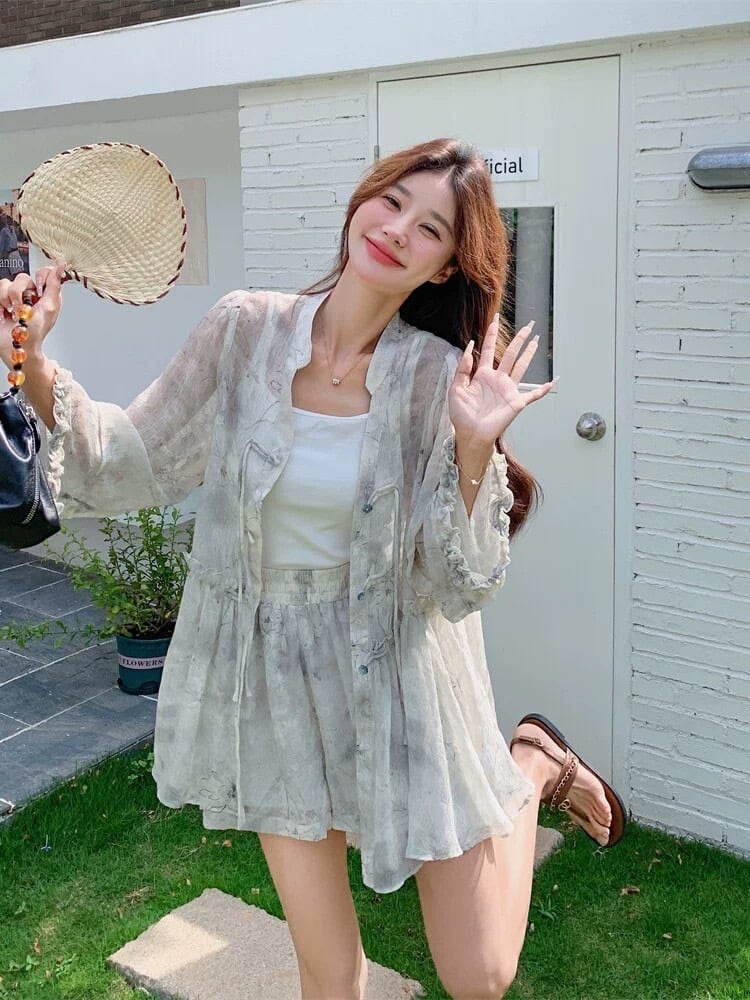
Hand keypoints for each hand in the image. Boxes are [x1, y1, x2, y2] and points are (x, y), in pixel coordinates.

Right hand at [0, 265, 66, 370]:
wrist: (16, 345)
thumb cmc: (35, 332)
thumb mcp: (49, 308)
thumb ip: (54, 285)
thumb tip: (61, 266)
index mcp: (46, 294)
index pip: (44, 271)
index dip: (40, 277)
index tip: (38, 290)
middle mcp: (31, 293)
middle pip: (23, 277)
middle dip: (20, 294)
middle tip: (23, 309)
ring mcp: (15, 296)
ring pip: (7, 282)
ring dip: (9, 300)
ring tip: (13, 313)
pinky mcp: (2, 300)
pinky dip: (1, 302)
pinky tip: (5, 313)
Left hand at [448, 313, 558, 443]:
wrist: (470, 435)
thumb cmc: (462, 415)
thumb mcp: (456, 389)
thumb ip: (462, 369)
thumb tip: (470, 348)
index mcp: (482, 375)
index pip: (488, 349)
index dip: (491, 334)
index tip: (495, 319)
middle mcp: (497, 379)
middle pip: (510, 353)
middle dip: (519, 338)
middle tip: (528, 325)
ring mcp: (508, 390)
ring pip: (521, 367)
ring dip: (529, 353)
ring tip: (536, 340)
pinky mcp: (516, 402)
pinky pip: (533, 394)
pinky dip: (543, 389)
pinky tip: (552, 381)